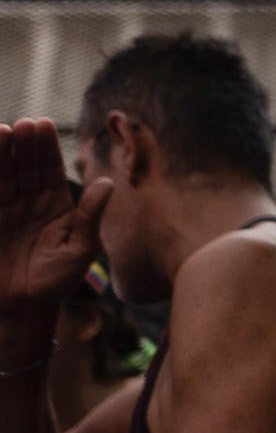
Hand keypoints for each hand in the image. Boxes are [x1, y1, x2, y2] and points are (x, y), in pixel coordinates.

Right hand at [0, 119, 110, 324]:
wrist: (22, 309)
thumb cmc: (56, 282)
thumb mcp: (80, 250)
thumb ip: (90, 216)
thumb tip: (108, 183)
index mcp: (56, 205)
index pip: (50, 169)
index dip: (47, 147)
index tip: (44, 125)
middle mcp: (30, 202)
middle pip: (26, 166)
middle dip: (25, 145)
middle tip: (25, 123)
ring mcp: (6, 210)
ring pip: (4, 175)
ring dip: (3, 154)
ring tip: (3, 131)